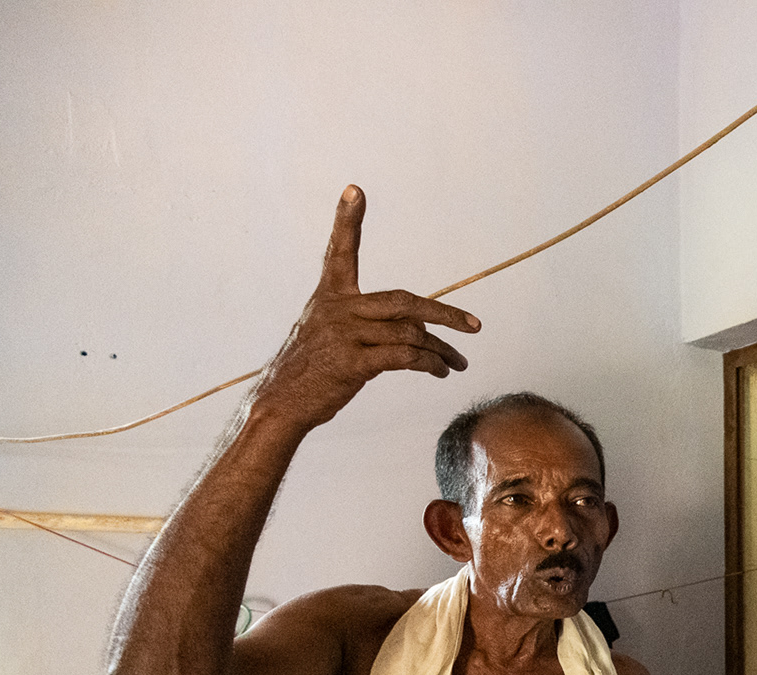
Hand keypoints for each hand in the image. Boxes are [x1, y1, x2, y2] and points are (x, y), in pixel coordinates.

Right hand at [249, 186, 480, 432]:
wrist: (282, 403)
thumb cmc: (310, 371)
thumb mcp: (328, 334)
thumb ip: (366, 323)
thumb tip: (419, 331)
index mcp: (329, 297)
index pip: (340, 252)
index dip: (347, 221)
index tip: (355, 190)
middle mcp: (337, 310)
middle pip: (405, 302)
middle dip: (444, 314)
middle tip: (474, 326)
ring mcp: (344, 335)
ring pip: (411, 334)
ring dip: (441, 351)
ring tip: (457, 363)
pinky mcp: (352, 363)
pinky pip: (405, 357)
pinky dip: (430, 364)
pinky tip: (441, 371)